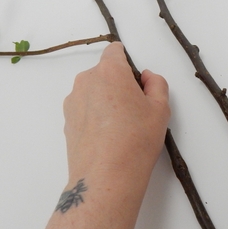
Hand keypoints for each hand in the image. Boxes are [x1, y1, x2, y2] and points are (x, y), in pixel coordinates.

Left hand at [63, 42, 169, 181]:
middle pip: (104, 72)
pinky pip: (84, 109)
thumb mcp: (160, 109)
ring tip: (121, 127)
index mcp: (109, 71)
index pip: (115, 51)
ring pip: (93, 91)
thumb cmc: (136, 140)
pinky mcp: (66, 121)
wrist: (106, 177)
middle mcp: (86, 81)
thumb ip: (157, 84)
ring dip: (106, 100)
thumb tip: (146, 77)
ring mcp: (73, 101)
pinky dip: (95, 116)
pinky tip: (107, 137)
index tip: (138, 82)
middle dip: (119, 84)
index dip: (128, 63)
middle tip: (136, 109)